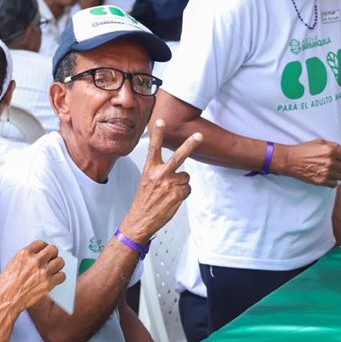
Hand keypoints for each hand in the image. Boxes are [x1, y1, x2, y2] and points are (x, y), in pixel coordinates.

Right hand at [0, 240, 65, 312]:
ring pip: (60, 262)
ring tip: (53, 269)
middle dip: (53, 254)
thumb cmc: (5, 285)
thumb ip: (25, 258)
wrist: (6, 301)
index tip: (45, 251)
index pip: (41, 243)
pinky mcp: (48, 284)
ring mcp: (42, 272)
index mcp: (24, 254)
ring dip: (57, 265)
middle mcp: (34, 261)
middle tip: (51, 259)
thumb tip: (37, 254)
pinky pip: (62, 276)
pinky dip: (59, 277)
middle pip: (53, 249)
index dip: (44, 247)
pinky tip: (54, 279)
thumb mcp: (12, 264)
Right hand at [120, 120, 202, 244]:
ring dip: (181, 184)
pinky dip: (182, 194)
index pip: (154, 148)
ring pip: (185, 177)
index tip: (161, 121)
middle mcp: (160, 175)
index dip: (158, 133)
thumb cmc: (144, 200)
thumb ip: (159, 170)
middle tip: (199, 136)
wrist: (141, 219)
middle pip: (178, 156)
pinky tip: (172, 199)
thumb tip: (176, 168)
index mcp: (150, 169)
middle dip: (190, 144)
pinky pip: (187, 189)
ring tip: (169, 192)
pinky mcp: (177, 195)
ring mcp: (170, 185)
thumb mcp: (147, 180)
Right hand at [272, 138, 340, 187]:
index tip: (340, 157)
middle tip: (335, 164)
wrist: (290, 160)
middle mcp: (330, 162)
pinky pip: (334, 184)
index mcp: (330, 150)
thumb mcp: (319, 142)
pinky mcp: (321, 181)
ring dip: (337, 174)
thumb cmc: (303, 151)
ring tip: (330, 170)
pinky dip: (332, 181)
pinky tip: (327, 176)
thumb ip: (334, 145)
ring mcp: (326, 173)